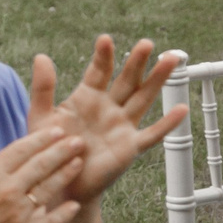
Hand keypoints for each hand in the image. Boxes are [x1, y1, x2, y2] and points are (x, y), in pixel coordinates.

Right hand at [0, 123, 85, 222]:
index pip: (22, 149)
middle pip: (41, 165)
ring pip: (49, 189)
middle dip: (62, 151)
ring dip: (66, 174)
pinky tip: (75, 205)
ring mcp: (18, 213)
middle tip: (79, 141)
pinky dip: (63, 214)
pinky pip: (49, 222)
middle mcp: (8, 190)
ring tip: (80, 163)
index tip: (57, 130)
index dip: (41, 138)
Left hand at [28, 36, 187, 203]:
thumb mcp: (41, 117)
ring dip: (157, 79)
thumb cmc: (49, 150)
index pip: (98, 71)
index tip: (105, 39)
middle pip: (126, 80)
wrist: (60, 183)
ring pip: (143, 98)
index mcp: (87, 98)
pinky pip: (152, 134)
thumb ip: (42, 88)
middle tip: (146, 44)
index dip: (103, 56)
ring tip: (171, 58)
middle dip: (136, 62)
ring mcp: (122, 126)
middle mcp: (108, 108)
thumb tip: (41, 56)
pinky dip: (167, 123)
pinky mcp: (130, 146)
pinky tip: (181, 109)